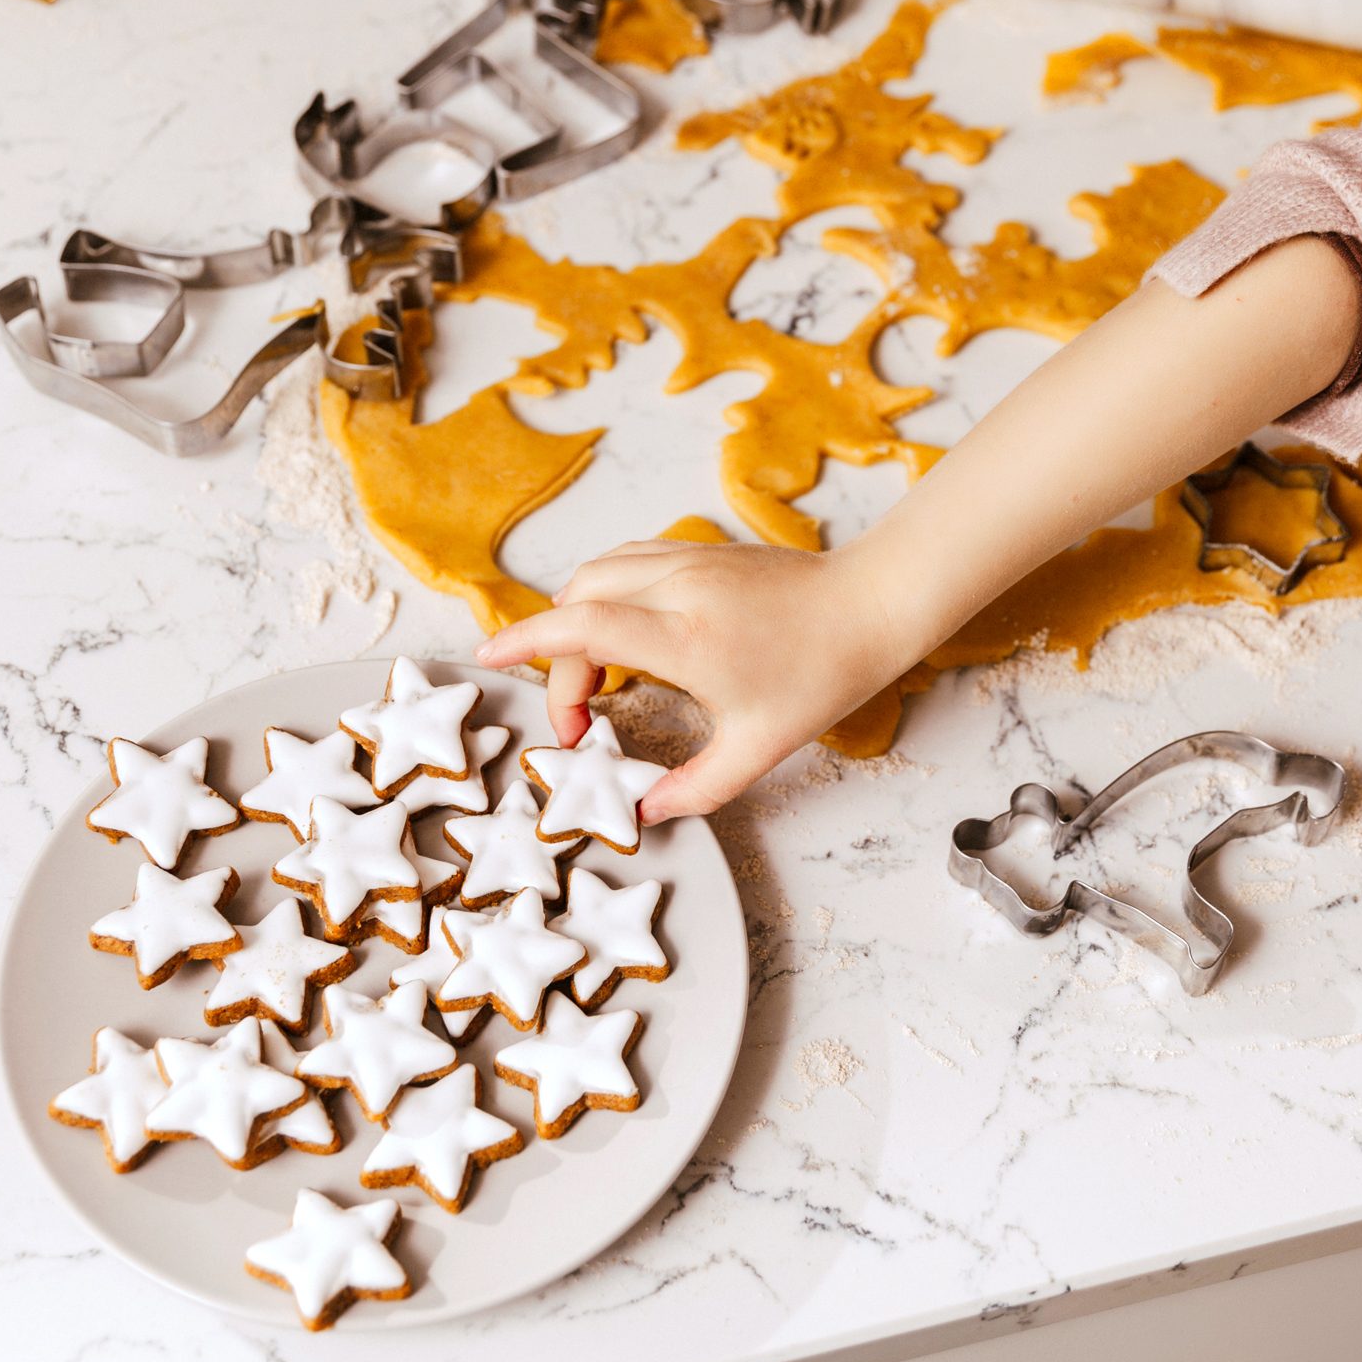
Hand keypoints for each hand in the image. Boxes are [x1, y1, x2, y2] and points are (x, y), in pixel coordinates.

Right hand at [476, 540, 921, 822]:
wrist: (872, 605)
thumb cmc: (822, 674)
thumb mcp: (759, 749)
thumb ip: (694, 787)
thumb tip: (644, 811)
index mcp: (688, 640)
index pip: (582, 628)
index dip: (525, 642)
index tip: (489, 658)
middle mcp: (679, 589)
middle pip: (577, 603)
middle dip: (556, 656)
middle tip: (578, 715)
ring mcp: (689, 561)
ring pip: (597, 574)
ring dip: (576, 619)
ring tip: (595, 677)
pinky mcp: (699, 551)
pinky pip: (626, 562)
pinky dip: (603, 593)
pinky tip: (620, 632)